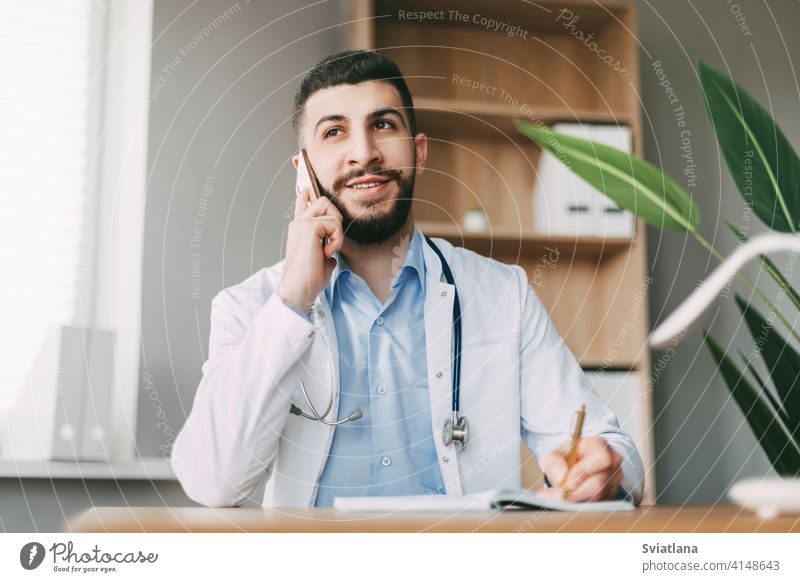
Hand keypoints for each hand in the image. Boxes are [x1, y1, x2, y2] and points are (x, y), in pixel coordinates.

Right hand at [276, 185, 343, 312]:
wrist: (299, 288)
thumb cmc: (309, 279)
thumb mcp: (321, 259)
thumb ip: (325, 248)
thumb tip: (330, 250)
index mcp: (299, 230)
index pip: (301, 206)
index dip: (305, 195)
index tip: (305, 188)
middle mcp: (299, 223)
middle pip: (322, 201)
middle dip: (336, 218)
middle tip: (332, 241)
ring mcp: (302, 223)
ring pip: (330, 208)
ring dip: (337, 230)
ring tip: (328, 249)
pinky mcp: (309, 226)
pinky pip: (334, 224)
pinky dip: (336, 239)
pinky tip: (326, 252)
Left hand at [538, 436, 623, 501]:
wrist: (574, 465)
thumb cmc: (566, 457)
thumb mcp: (555, 455)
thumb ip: (554, 462)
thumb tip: (561, 478)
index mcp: (599, 445)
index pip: (601, 458)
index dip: (585, 472)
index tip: (568, 483)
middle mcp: (612, 461)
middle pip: (599, 483)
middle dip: (577, 493)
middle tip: (558, 497)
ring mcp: (615, 479)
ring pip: (598, 496)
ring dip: (576, 501)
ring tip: (557, 499)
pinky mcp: (612, 494)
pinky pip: (598, 504)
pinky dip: (581, 505)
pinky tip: (568, 502)